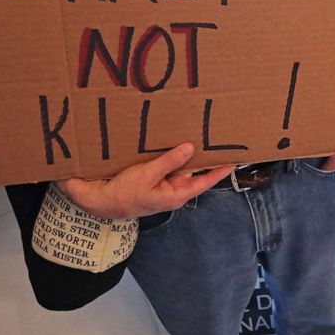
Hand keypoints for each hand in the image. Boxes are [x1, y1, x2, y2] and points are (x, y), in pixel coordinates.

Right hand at [56, 143, 234, 219]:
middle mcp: (174, 189)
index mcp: (177, 194)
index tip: (236, 158)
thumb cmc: (123, 193)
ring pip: (180, 164)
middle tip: (218, 137)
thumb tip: (191, 148)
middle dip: (204, 155)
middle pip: (194, 170)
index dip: (221, 169)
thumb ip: (170, 161)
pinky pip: (167, 164)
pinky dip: (171, 153)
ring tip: (199, 132)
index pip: (206, 181)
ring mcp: (164, 183)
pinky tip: (174, 138)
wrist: (98, 202)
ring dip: (186, 151)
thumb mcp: (148, 175)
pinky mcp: (153, 177)